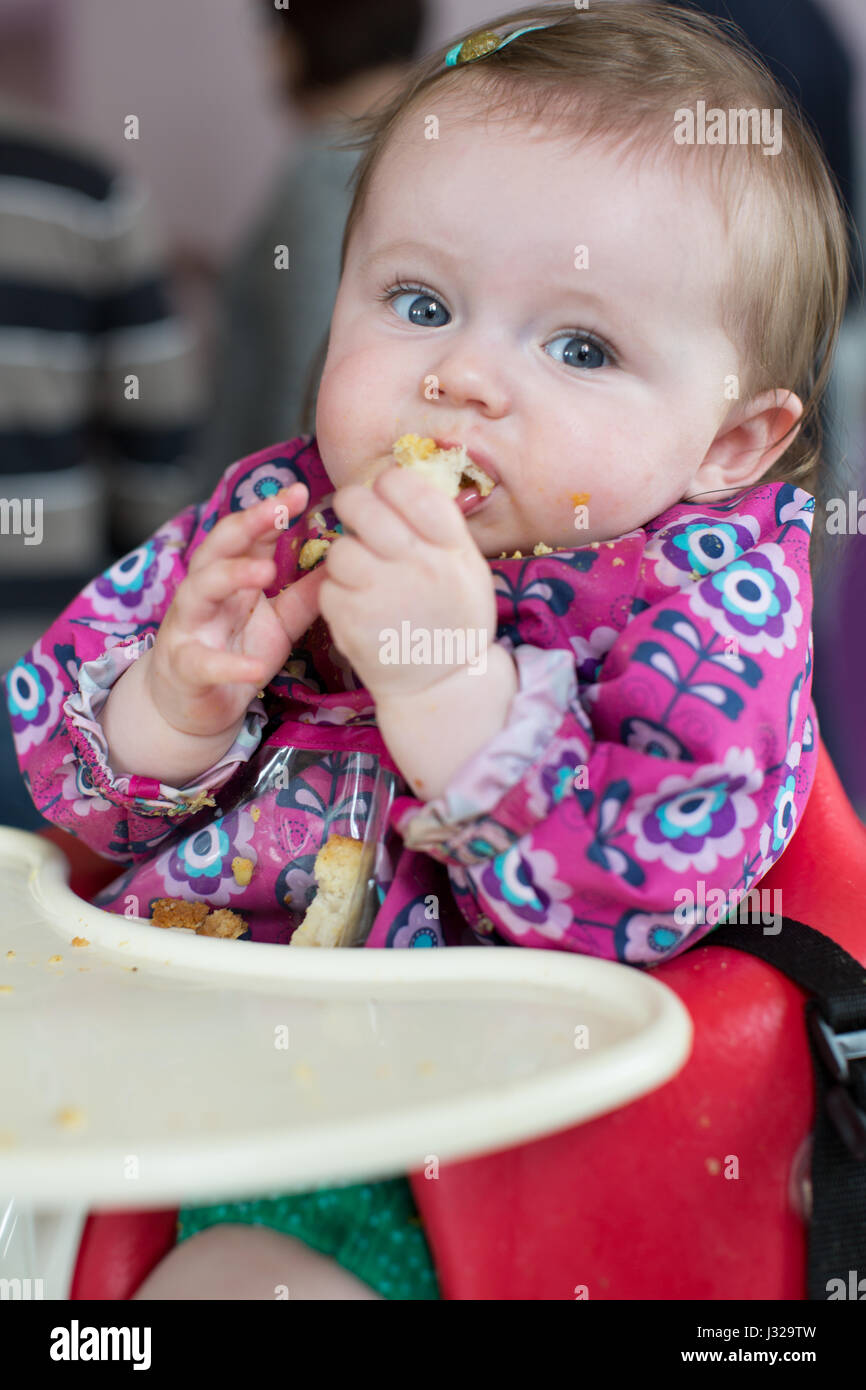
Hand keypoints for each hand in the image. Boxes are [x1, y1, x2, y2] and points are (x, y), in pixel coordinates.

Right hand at [148, 484, 325, 738]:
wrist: (193, 707)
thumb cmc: (235, 653)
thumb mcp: (279, 623)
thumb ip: (304, 595)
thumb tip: (342, 563)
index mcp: (228, 577)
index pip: (247, 535)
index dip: (269, 511)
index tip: (300, 491)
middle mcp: (204, 593)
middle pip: (217, 547)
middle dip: (246, 524)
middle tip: (279, 510)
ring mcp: (190, 628)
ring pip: (200, 590)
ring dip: (231, 575)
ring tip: (266, 571)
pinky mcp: (185, 667)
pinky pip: (206, 663)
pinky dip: (230, 665)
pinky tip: (255, 668)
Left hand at [319, 466, 496, 698]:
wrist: (442, 685)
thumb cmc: (455, 620)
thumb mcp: (467, 567)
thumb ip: (439, 527)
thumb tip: (401, 483)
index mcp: (451, 547)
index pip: (408, 487)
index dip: (389, 484)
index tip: (385, 493)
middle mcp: (418, 566)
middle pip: (361, 506)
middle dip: (352, 505)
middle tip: (355, 516)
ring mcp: (383, 594)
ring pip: (339, 549)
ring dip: (346, 557)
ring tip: (363, 575)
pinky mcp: (352, 622)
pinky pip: (328, 588)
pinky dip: (338, 594)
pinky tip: (359, 607)